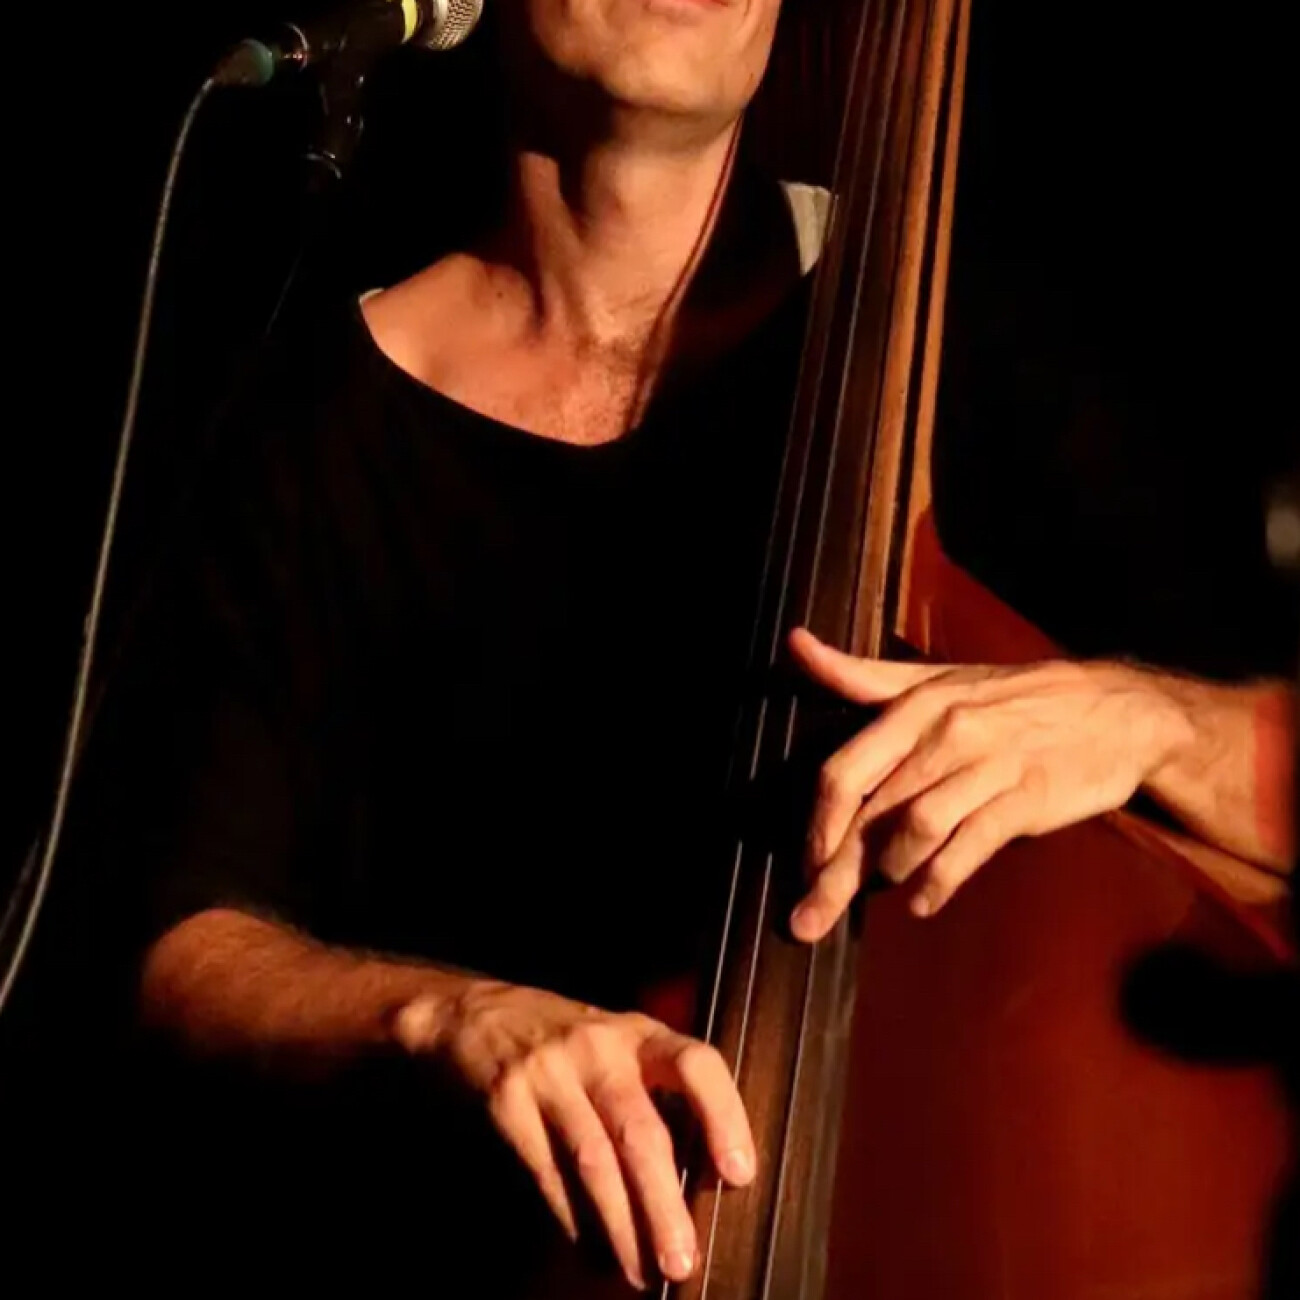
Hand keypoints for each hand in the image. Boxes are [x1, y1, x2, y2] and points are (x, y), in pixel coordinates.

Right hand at [395, 981, 754, 1290]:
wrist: (476, 1011)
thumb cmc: (570, 1042)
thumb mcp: (620, 1045)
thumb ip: (658, 1092)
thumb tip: (706, 1179)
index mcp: (639, 1033)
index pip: (695, 1065)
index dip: (723, 1115)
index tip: (739, 1174)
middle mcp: (600, 1048)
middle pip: (640, 1131)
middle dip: (663, 1204)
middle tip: (683, 1261)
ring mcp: (550, 1072)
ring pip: (593, 1159)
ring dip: (621, 1225)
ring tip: (641, 1273)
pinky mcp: (508, 1101)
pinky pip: (548, 1171)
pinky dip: (574, 1219)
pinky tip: (593, 1249)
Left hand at [787, 628, 1190, 936]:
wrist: (1115, 710)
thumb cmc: (1011, 697)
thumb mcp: (934, 679)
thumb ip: (861, 675)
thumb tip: (796, 645)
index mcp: (915, 706)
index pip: (844, 771)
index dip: (817, 826)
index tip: (804, 867)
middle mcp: (946, 733)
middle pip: (872, 812)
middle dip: (835, 872)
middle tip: (810, 919)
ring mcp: (989, 765)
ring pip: (917, 828)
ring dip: (891, 870)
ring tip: (886, 889)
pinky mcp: (1027, 798)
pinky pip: (969, 846)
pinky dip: (939, 881)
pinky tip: (923, 902)